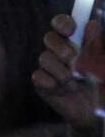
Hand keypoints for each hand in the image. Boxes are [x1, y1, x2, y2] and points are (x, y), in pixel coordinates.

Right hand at [34, 15, 102, 136]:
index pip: (62, 23)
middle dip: (61, 48)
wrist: (95, 113)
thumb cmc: (101, 85)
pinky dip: (52, 83)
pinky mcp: (42, 84)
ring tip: (75, 83)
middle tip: (73, 59)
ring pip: (44, 58)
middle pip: (49, 38)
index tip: (71, 30)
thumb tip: (93, 24)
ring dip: (61, 71)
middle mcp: (59, 52)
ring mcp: (49, 68)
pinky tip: (63, 90)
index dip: (62, 23)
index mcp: (75, 42)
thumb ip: (98, 45)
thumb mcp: (103, 64)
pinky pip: (39, 76)